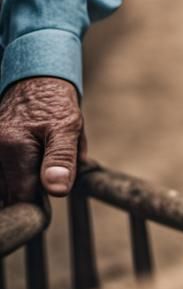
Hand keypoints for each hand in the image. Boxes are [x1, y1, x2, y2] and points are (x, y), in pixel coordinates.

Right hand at [0, 77, 84, 205]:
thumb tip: (57, 190)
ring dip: (18, 182)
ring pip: (2, 185)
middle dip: (27, 193)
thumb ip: (63, 159)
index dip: (36, 207)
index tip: (47, 205)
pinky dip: (10, 174)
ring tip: (35, 163)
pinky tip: (23, 162)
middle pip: (8, 194)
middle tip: (47, 179)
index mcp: (16, 147)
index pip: (21, 197)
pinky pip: (1, 173)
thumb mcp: (69, 128)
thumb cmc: (56, 105)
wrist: (34, 81)